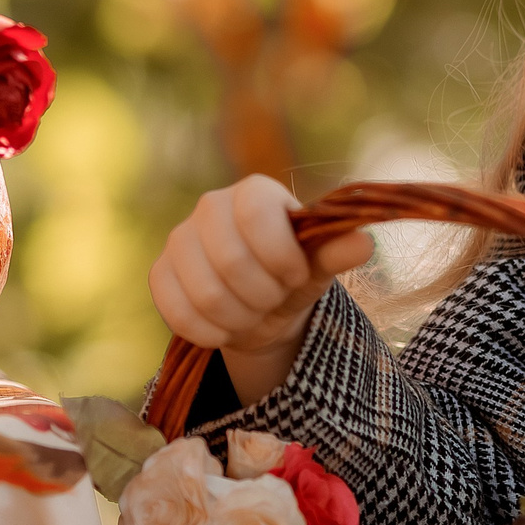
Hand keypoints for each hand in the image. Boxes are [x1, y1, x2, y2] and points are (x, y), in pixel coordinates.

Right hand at [149, 174, 372, 403]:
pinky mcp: (159, 273)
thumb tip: (365, 242)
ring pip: (205, 293)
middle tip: (273, 299)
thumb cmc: (293, 276)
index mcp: (254, 192)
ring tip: (253, 313)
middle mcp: (210, 205)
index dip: (279, 254)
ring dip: (239, 317)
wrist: (260, 307)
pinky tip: (226, 327)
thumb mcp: (319, 266)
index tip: (295, 275)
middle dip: (262, 295)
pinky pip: (178, 312)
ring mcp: (179, 239)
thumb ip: (337, 252)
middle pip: (230, 259)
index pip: (256, 214)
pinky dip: (210, 332)